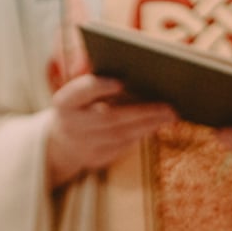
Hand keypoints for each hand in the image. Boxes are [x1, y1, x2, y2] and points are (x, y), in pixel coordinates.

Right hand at [47, 74, 176, 187]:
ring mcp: (83, 145)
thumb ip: (98, 81)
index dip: (99, 87)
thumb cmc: (80, 106)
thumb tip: (133, 72)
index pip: (81, 91)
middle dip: (141, 111)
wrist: (62, 142)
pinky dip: (141, 135)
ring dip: (147, 124)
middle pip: (108, 117)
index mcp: (64, 102)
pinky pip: (123, 147)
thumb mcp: (80, 92)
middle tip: (167, 106)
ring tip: (169, 115)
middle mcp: (71, 124)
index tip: (121, 82)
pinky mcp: (96, 159)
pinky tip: (156, 125)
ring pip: (120, 135)